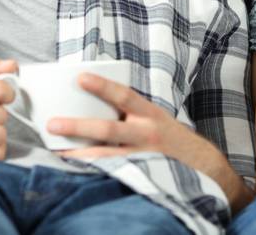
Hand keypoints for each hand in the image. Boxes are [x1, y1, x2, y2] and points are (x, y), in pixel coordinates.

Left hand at [49, 75, 250, 209]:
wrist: (202, 166)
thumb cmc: (169, 137)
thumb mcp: (154, 117)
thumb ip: (129, 110)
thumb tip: (90, 96)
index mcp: (149, 114)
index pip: (124, 95)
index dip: (102, 86)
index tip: (80, 78)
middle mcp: (146, 134)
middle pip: (108, 129)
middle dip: (78, 126)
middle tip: (53, 123)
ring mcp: (142, 158)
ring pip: (106, 157)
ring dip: (79, 154)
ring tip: (57, 153)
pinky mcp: (139, 177)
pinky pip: (112, 175)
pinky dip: (93, 173)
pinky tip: (74, 173)